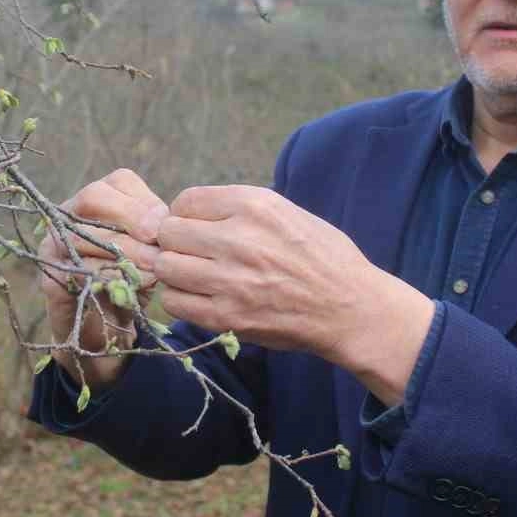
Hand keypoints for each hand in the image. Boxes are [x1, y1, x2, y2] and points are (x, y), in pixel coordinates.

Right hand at [37, 168, 166, 388]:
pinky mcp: (51, 278)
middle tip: (156, 245)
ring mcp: (54, 245)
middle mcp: (69, 215)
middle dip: (131, 218)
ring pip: (83, 233)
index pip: (118, 181)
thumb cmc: (133, 280)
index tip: (165, 225)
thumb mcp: (150, 251)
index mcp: (98, 200)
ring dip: (124, 251)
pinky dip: (109, 277)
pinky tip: (134, 286)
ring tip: (153, 270)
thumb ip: (156, 231)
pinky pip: (77, 270)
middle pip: (94, 196)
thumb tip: (166, 222)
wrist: (107, 331)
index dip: (144, 201)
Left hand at [146, 186, 430, 378]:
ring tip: (195, 277)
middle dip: (175, 242)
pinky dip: (180, 300)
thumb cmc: (323, 257)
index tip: (197, 228)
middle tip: (191, 254)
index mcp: (256, 205)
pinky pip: (174, 303)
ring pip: (166, 267)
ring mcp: (230, 279)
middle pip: (169, 232)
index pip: (186, 200)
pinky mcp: (227, 316)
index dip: (186, 215)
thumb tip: (191, 212)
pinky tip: (200, 298)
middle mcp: (239, 238)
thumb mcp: (288, 212)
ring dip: (175, 272)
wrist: (350, 308)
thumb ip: (240, 209)